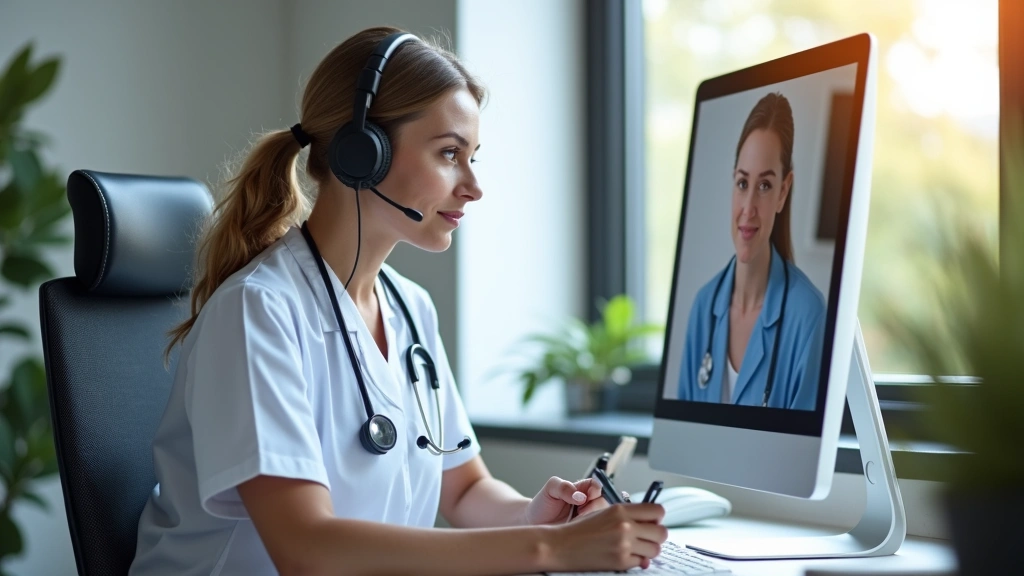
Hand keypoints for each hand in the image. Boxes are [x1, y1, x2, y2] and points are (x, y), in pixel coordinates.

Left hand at [524, 476, 613, 524]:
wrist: (533, 525)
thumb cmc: (541, 505)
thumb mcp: (550, 490)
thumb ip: (564, 487)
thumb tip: (580, 495)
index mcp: (581, 489)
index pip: (597, 486)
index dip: (595, 491)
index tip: (587, 497)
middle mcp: (588, 504)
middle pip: (604, 502)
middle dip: (594, 508)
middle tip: (580, 512)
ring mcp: (588, 519)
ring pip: (603, 518)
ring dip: (593, 521)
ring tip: (576, 522)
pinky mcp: (587, 534)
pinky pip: (597, 533)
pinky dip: (591, 532)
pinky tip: (578, 532)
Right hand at [547, 503, 667, 571]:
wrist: (560, 546)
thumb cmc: (580, 530)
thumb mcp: (604, 513)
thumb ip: (628, 516)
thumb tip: (652, 523)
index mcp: (620, 509)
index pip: (657, 511)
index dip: (657, 518)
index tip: (652, 522)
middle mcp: (624, 525)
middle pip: (661, 532)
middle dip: (656, 536)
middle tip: (646, 538)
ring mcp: (623, 545)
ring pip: (655, 549)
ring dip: (648, 550)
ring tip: (635, 548)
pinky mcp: (621, 562)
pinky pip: (642, 562)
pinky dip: (635, 561)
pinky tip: (623, 556)